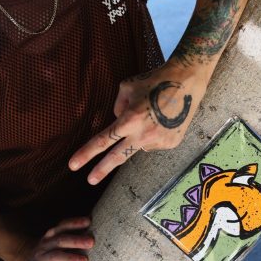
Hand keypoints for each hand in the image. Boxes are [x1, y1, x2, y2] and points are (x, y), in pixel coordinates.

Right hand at [11, 217, 94, 260]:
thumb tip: (94, 228)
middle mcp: (45, 245)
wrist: (22, 260)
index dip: (74, 223)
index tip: (88, 221)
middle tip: (91, 242)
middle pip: (60, 240)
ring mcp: (39, 259)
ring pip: (55, 256)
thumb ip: (71, 236)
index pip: (62, 226)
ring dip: (69, 258)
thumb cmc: (48, 250)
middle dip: (76, 240)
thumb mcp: (55, 241)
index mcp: (51, 236)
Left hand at [68, 62, 208, 185]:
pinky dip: (156, 133)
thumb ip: (117, 107)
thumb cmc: (154, 79)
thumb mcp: (127, 87)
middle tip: (90, 180)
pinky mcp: (172, 144)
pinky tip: (164, 119)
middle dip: (102, 169)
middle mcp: (143, 135)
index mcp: (129, 120)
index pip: (103, 140)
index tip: (73, 165)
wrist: (187, 80)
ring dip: (140, 133)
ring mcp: (159, 141)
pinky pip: (155, 142)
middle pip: (118, 157)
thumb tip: (117, 121)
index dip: (86, 153)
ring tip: (155, 113)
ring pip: (140, 144)